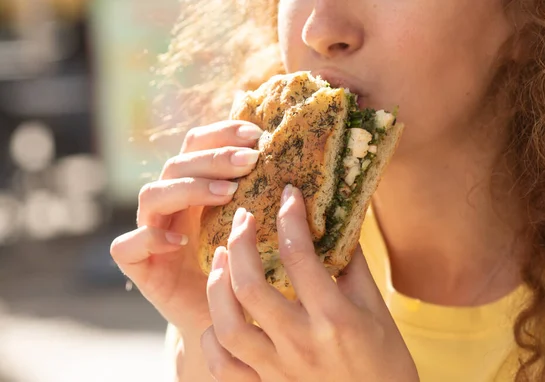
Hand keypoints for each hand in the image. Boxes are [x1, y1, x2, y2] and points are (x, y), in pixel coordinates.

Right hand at [110, 120, 263, 336]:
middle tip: (250, 160)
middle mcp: (171, 205)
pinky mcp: (140, 266)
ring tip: (228, 194)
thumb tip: (302, 168)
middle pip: (177, 164)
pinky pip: (127, 246)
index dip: (221, 133)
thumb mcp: (258, 230)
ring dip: (189, 188)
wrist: (226, 321)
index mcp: (196, 188)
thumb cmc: (247, 270)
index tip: (257, 134)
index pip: (197, 145)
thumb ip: (267, 199)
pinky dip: (151, 238)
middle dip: (214, 158)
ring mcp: (152, 232)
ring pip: (152, 195)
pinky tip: (181, 242)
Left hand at [202, 185, 419, 381]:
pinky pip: (223, 366)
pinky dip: (213, 338)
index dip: (290, 217)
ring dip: (217, 285)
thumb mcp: (376, 310)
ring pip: (228, 326)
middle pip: (250, 286)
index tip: (287, 194)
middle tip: (243, 218)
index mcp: (334, 318)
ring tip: (220, 257)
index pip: (299, 256)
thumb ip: (352, 266)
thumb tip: (335, 223)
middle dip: (241, 243)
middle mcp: (301, 343)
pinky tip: (218, 314)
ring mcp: (278, 370)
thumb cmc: (385, 362)